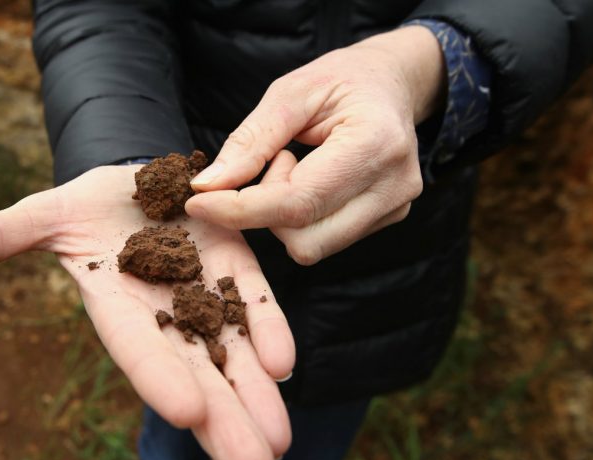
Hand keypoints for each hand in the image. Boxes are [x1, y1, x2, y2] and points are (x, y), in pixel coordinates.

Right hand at [0, 165, 294, 459]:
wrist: (137, 186)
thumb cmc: (85, 206)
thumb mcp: (39, 217)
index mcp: (116, 305)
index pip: (138, 348)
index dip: (159, 377)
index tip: (186, 412)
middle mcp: (164, 312)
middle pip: (196, 372)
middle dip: (224, 420)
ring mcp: (204, 292)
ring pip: (233, 352)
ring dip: (257, 395)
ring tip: (279, 444)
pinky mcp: (235, 268)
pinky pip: (254, 303)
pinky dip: (269, 331)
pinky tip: (283, 364)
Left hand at [185, 26, 445, 264]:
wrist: (392, 83)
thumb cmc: (341, 80)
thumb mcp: (289, 93)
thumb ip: (248, 142)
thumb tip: (207, 187)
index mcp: (375, 145)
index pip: (298, 202)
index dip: (240, 210)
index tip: (198, 202)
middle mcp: (393, 186)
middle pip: (304, 239)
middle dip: (267, 211)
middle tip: (273, 161)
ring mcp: (394, 208)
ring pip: (312, 246)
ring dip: (284, 215)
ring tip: (296, 167)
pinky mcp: (386, 219)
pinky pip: (324, 239)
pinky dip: (302, 217)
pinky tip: (311, 180)